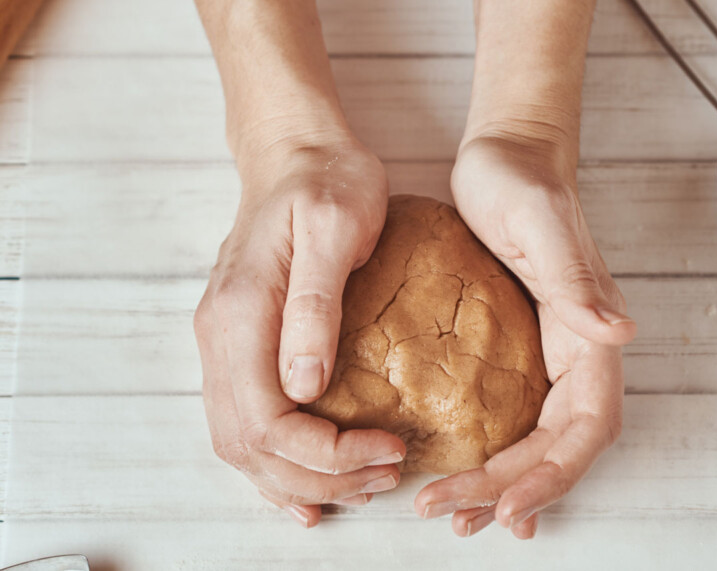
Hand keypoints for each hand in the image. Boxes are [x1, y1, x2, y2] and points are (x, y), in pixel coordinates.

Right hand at [194, 132, 405, 527]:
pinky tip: (304, 485)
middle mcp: (219, 337)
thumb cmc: (326, 181)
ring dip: (297, 478)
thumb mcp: (336, 227)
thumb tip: (304, 387)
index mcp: (242, 313)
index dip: (325, 453)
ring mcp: (222, 342)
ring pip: (240, 443)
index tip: (386, 447)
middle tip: (385, 473)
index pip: (268, 420)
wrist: (295, 153)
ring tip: (359, 483)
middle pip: (250, 445)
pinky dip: (271, 464)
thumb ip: (314, 307)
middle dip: (319, 476)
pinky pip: (241, 421)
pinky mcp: (238, 342)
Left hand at [414, 135, 635, 537]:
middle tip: (451, 514)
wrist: (505, 155)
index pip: (585, 427)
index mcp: (588, 334)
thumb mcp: (542, 226)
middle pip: (554, 447)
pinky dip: (491, 453)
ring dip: (498, 482)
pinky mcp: (514, 347)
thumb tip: (619, 332)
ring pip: (533, 440)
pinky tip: (463, 472)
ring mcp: (545, 353)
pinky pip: (511, 416)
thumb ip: (576, 280)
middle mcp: (573, 352)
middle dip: (509, 488)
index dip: (553, 474)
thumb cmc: (522, 182)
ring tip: (452, 510)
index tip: (508, 505)